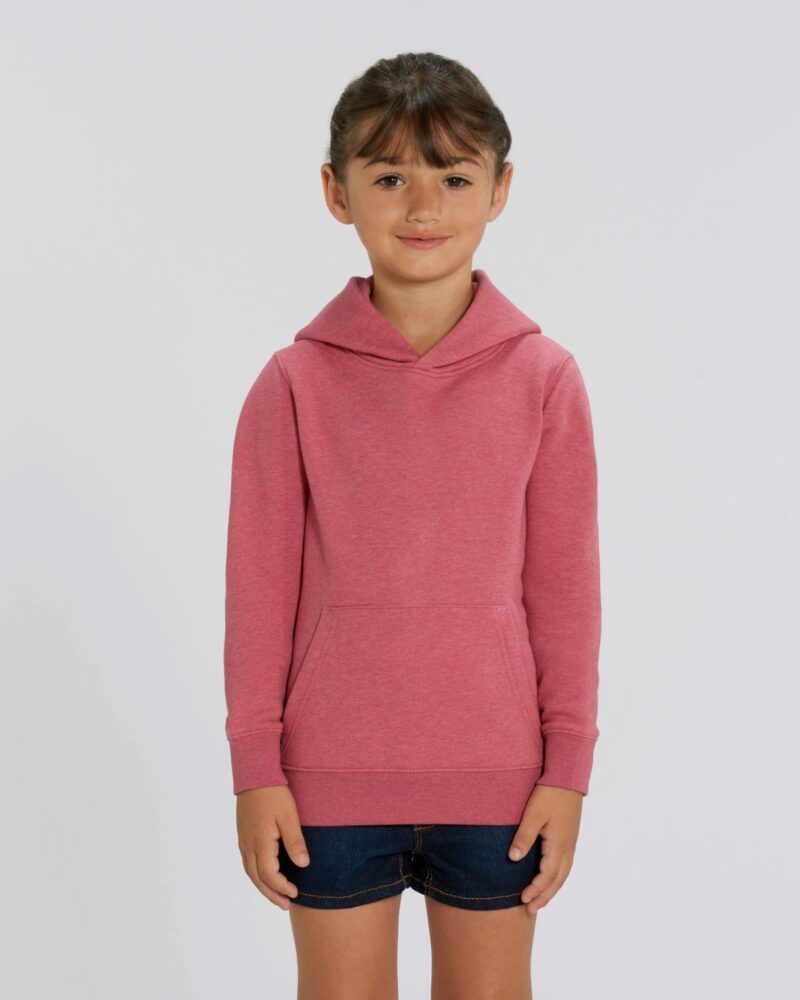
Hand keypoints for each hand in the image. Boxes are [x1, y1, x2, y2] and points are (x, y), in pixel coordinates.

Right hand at [235, 785, 309, 909]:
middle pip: (257, 879)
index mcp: (260, 843)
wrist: (255, 774)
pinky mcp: (243, 834)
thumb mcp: (289, 816)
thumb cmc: (274, 794)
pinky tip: (265, 874)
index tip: (296, 893)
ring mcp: (243, 840)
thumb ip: (295, 842)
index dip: (282, 887)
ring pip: (250, 872)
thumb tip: (303, 865)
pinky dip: (257, 874)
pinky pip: (248, 862)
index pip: (269, 875)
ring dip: (263, 886)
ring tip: (276, 895)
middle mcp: (248, 845)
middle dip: (271, 894)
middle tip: (285, 905)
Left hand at [508, 783, 583, 914]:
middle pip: (557, 880)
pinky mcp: (570, 836)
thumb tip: (513, 859)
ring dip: (552, 888)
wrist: (567, 776)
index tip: (522, 900)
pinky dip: (557, 876)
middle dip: (544, 896)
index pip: (547, 876)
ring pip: (563, 874)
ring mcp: (571, 842)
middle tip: (531, 909)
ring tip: (540, 899)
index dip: (535, 890)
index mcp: (558, 845)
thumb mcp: (532, 814)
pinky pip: (565, 864)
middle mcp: (568, 848)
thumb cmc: (548, 794)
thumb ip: (524, 837)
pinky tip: (550, 876)